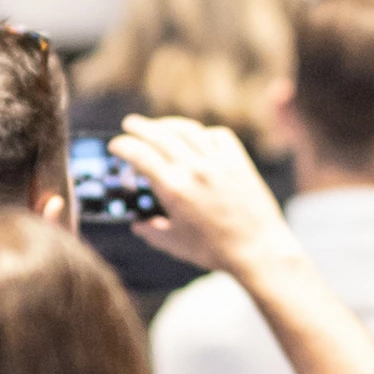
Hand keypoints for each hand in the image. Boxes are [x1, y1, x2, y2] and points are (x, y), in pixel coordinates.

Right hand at [108, 116, 297, 277]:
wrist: (258, 249)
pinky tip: (196, 137)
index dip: (123, 146)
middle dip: (140, 127)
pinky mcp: (238, 162)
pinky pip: (217, 135)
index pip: (140, 155)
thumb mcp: (174, 244)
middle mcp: (194, 169)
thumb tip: (137, 224)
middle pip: (160, 135)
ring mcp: (218, 162)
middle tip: (130, 124)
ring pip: (188, 130)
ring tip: (158, 125)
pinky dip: (202, 132)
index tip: (115, 145)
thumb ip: (151, 232)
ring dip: (168, 124)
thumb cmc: (214, 250)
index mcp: (174, 189)